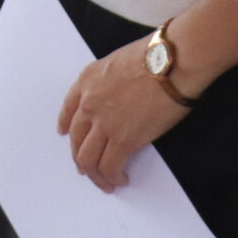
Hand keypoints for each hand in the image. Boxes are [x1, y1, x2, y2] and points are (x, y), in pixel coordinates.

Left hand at [57, 38, 190, 191]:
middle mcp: (89, 103)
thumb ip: (111, 81)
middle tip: (87, 169)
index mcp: (88, 80)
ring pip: (87, 159)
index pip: (68, 108)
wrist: (172, 63)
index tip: (65, 134)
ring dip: (95, 175)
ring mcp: (104, 123)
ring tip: (105, 182)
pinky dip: (112, 177)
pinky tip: (121, 178)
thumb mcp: (119, 60)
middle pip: (76, 139)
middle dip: (80, 157)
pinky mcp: (123, 140)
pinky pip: (110, 166)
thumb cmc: (157, 55)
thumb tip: (120, 96)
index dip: (66, 124)